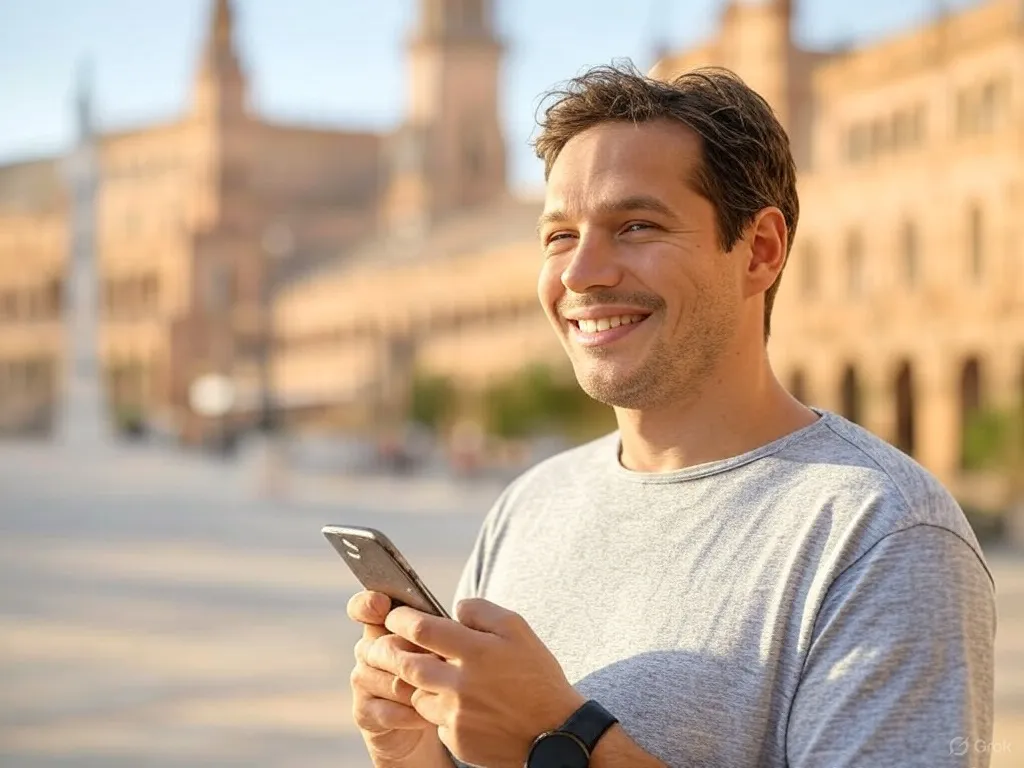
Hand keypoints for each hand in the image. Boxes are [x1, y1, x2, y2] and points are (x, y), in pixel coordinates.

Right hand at [347, 591, 440, 764]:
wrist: (428, 720)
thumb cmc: (440, 674)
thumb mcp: (445, 648)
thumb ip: (443, 629)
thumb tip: (459, 614)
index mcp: (384, 626)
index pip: (364, 607)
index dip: (368, 604)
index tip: (382, 604)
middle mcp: (368, 650)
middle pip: (385, 647)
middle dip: (418, 661)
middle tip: (444, 669)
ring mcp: (362, 680)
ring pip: (392, 682)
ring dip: (420, 691)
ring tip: (441, 696)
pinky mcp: (363, 712)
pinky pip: (388, 711)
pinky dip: (412, 716)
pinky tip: (429, 718)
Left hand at [374, 598, 585, 767]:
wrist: (556, 732)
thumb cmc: (537, 675)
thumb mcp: (518, 629)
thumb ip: (481, 611)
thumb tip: (453, 609)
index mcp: (476, 652)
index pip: (421, 629)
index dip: (400, 618)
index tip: (395, 614)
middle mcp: (461, 685)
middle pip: (407, 665)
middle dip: (392, 651)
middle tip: (389, 643)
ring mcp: (456, 716)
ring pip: (417, 694)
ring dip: (419, 683)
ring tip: (437, 675)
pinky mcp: (457, 740)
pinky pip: (434, 720)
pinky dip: (439, 709)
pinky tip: (461, 705)